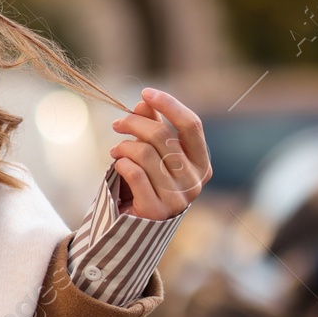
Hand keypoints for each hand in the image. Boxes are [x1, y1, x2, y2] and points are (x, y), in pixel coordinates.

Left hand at [108, 87, 212, 219]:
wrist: (136, 224)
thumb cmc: (148, 183)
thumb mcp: (153, 152)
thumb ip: (152, 126)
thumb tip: (144, 103)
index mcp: (201, 163)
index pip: (191, 125)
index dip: (169, 104)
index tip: (145, 92)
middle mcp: (195, 180)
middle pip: (163, 136)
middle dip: (134, 123)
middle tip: (117, 124)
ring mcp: (178, 198)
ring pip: (145, 153)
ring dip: (124, 146)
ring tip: (116, 150)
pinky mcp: (156, 210)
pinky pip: (134, 173)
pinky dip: (121, 163)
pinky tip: (118, 164)